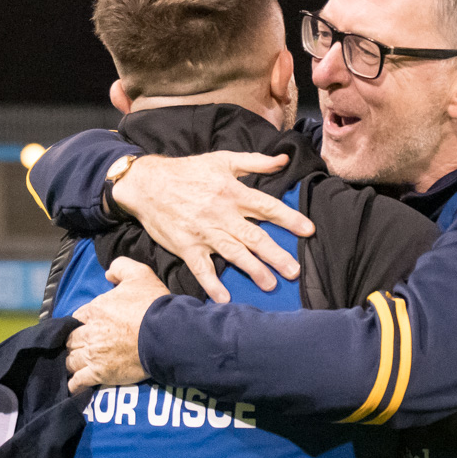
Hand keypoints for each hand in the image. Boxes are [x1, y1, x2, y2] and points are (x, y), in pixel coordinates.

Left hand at [66, 257, 169, 392]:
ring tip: (77, 364)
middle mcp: (89, 333)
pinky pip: (79, 381)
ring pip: (71, 360)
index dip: (83, 322)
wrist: (166, 334)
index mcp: (94, 309)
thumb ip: (121, 267)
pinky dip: (74, 384)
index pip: (78, 317)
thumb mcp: (140, 274)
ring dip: (73, 361)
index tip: (89, 326)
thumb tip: (108, 275)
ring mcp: (93, 355)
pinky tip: (74, 386)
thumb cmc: (153, 305)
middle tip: (82, 346)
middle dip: (75, 342)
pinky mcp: (100, 374)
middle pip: (71, 340)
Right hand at [111, 152, 315, 302]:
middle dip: (275, 255)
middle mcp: (221, 214)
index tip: (309, 230)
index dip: (289, 218)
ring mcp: (203, 232)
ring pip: (233, 253)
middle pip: (254, 236)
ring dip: (253, 270)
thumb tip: (284, 160)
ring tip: (270, 285)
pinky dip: (212, 284)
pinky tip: (224, 299)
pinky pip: (201, 268)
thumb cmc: (188, 171)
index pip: (267, 207)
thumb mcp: (222, 159)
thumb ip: (256, 162)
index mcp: (232, 192)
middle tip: (294, 271)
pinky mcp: (186, 247)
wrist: (147, 183)